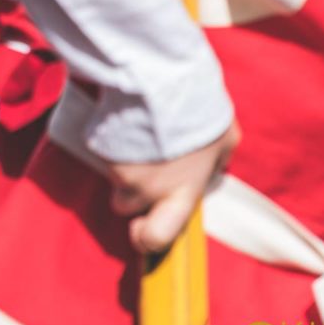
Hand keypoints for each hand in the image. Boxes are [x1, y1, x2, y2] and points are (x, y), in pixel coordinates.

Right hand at [104, 121, 239, 253]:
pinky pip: (99, 147)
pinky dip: (107, 136)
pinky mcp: (98, 146)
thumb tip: (215, 166)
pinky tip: (121, 118)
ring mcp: (119, 168)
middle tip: (134, 175)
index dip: (147, 240)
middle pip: (124, 206)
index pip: (158, 236)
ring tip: (132, 135)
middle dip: (127, 196)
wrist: (160, 84)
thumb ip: (218, 160)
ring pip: (111, 174)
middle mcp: (147, 187)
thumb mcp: (225, 138)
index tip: (142, 231)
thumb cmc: (199, 111)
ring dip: (118, 162)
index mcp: (180, 191)